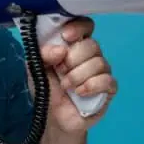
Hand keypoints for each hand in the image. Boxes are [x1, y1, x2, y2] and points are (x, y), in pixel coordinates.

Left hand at [38, 17, 117, 135]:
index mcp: (73, 45)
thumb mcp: (35, 68)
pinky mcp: (108, 89)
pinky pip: (108, 81)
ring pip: (99, 63)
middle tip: (60, 71)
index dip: (79, 27)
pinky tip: (80, 93)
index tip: (66, 36)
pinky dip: (92, 86)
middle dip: (72, 59)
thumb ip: (43, 54)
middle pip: (92, 45)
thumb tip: (61, 49)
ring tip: (66, 86)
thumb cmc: (46, 89)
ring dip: (78, 76)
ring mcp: (101, 72)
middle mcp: (90, 56)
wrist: (53, 117)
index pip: (85, 26)